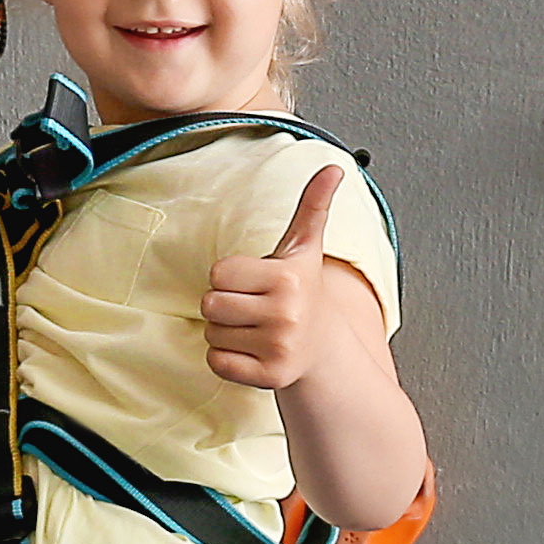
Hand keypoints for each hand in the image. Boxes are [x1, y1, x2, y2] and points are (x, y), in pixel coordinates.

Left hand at [203, 163, 344, 393]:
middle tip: (252, 307)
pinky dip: (226, 359)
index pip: (218, 272)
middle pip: (210, 304)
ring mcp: (279, 348)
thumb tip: (333, 167)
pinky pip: (216, 363)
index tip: (256, 283)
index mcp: (288, 278)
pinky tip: (251, 351)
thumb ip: (313, 205)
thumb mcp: (304, 247)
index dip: (231, 277)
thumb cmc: (302, 290)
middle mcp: (287, 314)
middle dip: (224, 304)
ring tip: (255, 328)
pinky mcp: (269, 377)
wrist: (322, 346)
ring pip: (211, 334)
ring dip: (225, 332)